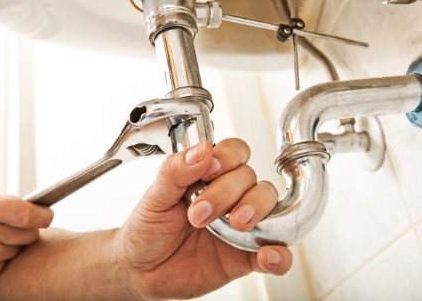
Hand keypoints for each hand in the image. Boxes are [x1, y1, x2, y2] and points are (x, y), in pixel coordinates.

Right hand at [0, 192, 53, 293]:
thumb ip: (3, 203)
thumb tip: (33, 208)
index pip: (27, 214)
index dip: (42, 215)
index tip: (46, 214)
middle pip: (29, 235)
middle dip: (26, 230)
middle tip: (12, 227)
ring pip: (17, 251)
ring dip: (10, 246)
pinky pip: (3, 266)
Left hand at [116, 138, 292, 299]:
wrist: (141, 271)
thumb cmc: (148, 230)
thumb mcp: (154, 197)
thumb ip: (176, 171)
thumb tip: (202, 150)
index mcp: (208, 176)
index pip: (234, 153)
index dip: (228, 157)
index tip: (210, 171)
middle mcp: (229, 196)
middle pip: (250, 178)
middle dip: (227, 192)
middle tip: (200, 213)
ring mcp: (240, 226)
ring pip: (269, 205)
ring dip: (257, 210)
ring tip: (236, 224)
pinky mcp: (245, 257)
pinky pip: (276, 254)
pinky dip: (280, 256)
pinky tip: (267, 256)